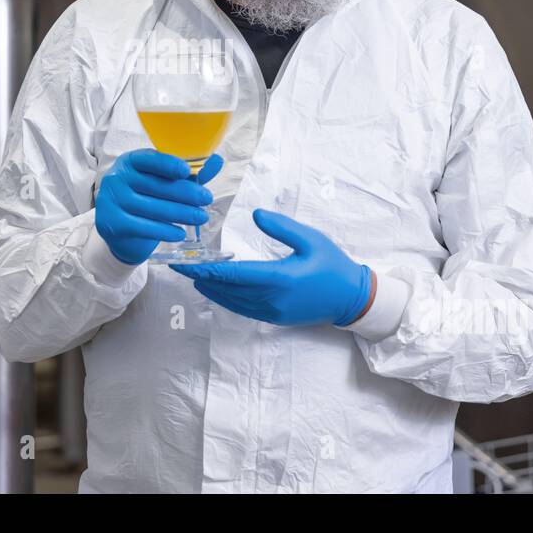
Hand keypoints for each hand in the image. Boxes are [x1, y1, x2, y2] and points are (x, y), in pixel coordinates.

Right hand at [94, 150, 223, 264]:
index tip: (187, 171)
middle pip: (155, 185)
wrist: (120, 229)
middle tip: (206, 199)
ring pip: (153, 208)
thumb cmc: (145, 197)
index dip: (168, 164)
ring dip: (182, 213)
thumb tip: (217, 161)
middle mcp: (117, 178)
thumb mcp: (163, 181)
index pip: (148, 159)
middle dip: (185, 193)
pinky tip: (181, 232)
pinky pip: (144, 227)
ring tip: (201, 217)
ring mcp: (112, 201)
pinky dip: (166, 230)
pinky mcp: (113, 224)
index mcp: (129, 161)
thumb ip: (188, 173)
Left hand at [169, 208, 371, 326]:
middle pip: (226, 289)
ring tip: (194, 274)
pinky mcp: (273, 318)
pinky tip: (216, 288)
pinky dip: (225, 298)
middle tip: (181, 264)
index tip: (184, 262)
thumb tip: (255, 214)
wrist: (351, 299)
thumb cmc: (333, 265)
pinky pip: (242, 308)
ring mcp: (271, 312)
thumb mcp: (310, 239)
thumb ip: (281, 227)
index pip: (232, 274)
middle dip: (202, 277)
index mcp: (279, 278)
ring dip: (211, 288)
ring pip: (231, 301)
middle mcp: (270, 299)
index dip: (205, 268)